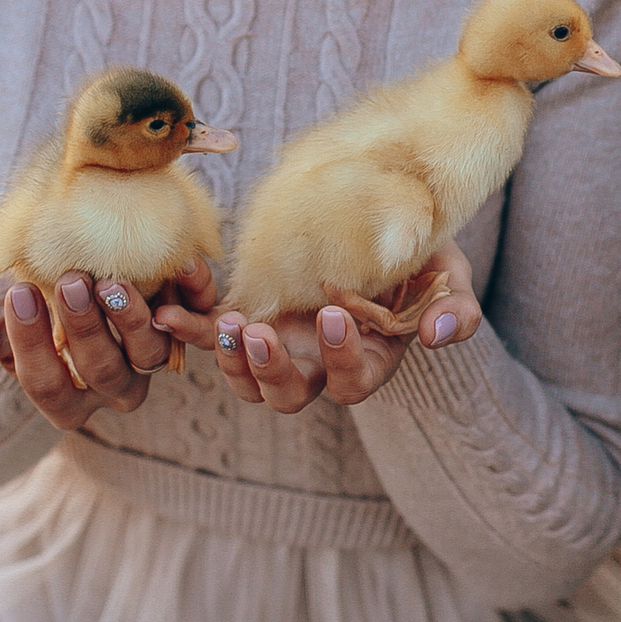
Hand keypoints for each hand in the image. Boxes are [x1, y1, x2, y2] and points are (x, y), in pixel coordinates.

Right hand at [0, 255, 220, 432]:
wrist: (48, 270)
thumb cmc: (4, 306)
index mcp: (63, 399)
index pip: (48, 384)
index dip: (32, 343)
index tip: (18, 293)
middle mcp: (113, 386)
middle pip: (105, 371)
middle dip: (86, 328)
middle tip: (69, 281)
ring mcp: (149, 355)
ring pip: (152, 352)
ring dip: (133, 317)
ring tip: (109, 278)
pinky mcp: (180, 321)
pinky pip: (196, 317)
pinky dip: (193, 294)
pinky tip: (181, 264)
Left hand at [160, 243, 484, 415]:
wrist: (386, 226)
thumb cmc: (424, 256)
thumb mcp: (451, 277)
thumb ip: (455, 309)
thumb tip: (441, 336)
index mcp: (371, 360)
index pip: (354, 382)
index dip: (341, 358)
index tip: (333, 313)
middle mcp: (321, 363)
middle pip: (289, 395)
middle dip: (270, 370)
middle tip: (257, 334)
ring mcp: (283, 345)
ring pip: (247, 381)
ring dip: (230, 360)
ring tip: (223, 325)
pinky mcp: (252, 317)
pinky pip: (214, 336)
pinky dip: (189, 329)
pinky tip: (165, 311)